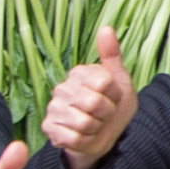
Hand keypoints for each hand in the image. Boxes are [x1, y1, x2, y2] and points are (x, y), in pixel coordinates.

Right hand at [42, 23, 136, 167]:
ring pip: (84, 122)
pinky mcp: (49, 128)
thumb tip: (106, 28)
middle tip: (103, 113)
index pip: (104, 82)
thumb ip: (112, 55)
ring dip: (96, 128)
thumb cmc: (113, 106)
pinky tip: (83, 135)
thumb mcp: (120, 80)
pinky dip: (84, 140)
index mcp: (79, 73)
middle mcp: (62, 87)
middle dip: (106, 113)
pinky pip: (73, 137)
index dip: (114, 94)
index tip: (112, 96)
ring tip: (94, 124)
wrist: (106, 136)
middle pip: (94, 103)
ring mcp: (53, 108)